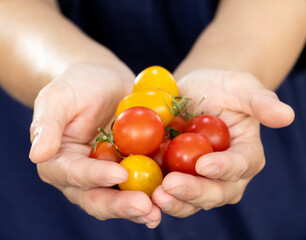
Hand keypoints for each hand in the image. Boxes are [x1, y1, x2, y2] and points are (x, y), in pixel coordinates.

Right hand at [29, 63, 160, 227]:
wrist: (105, 82)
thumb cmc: (77, 86)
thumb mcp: (58, 97)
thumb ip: (47, 125)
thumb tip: (37, 155)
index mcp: (61, 162)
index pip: (74, 174)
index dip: (93, 176)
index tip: (116, 172)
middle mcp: (84, 177)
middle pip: (98, 197)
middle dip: (120, 204)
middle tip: (144, 207)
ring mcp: (110, 175)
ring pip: (122, 197)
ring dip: (140, 208)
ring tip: (158, 211)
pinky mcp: (132, 169)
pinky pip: (143, 183)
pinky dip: (156, 191)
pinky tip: (174, 194)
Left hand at [152, 69, 293, 216]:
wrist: (194, 91)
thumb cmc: (221, 87)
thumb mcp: (241, 87)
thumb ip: (261, 101)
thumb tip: (287, 115)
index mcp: (245, 155)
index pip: (241, 165)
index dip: (225, 168)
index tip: (205, 164)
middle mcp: (224, 175)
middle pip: (216, 192)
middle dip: (195, 192)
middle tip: (172, 187)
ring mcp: (198, 179)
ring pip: (191, 200)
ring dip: (174, 201)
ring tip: (156, 196)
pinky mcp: (175, 177)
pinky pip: (167, 192)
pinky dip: (155, 196)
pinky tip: (141, 193)